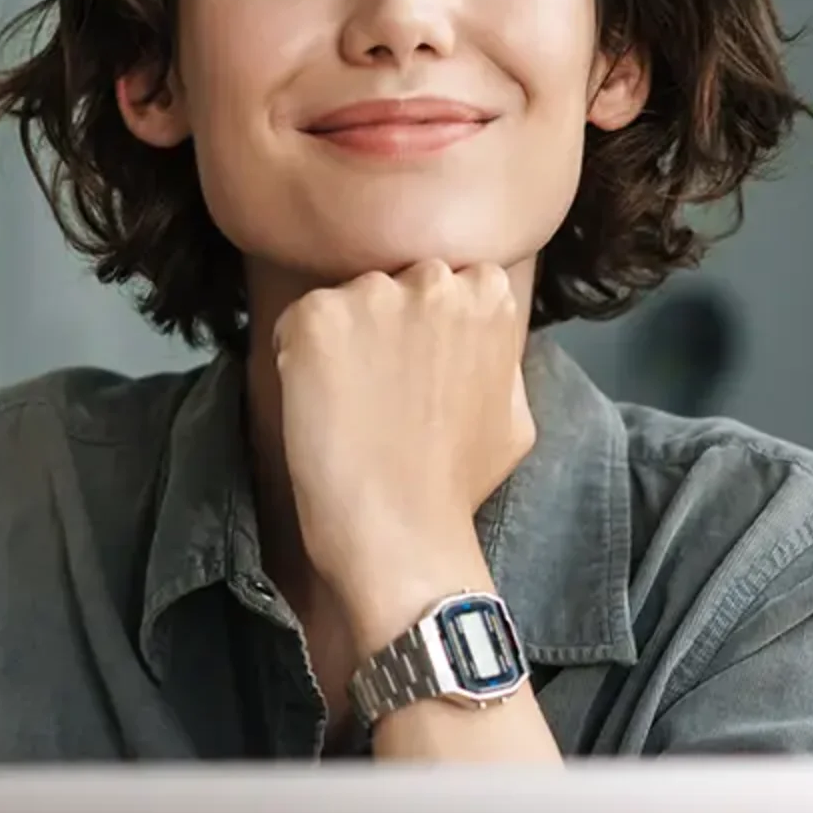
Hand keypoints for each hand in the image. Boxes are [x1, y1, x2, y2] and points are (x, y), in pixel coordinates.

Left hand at [273, 261, 534, 649]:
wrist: (402, 532)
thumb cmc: (456, 485)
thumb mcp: (515, 411)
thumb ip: (498, 356)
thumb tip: (481, 339)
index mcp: (488, 295)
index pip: (446, 280)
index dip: (424, 325)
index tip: (415, 366)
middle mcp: (434, 281)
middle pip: (393, 281)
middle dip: (383, 322)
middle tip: (378, 386)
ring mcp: (373, 296)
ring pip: (345, 300)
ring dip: (341, 339)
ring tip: (348, 403)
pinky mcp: (317, 319)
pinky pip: (297, 323)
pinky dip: (296, 358)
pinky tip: (318, 405)